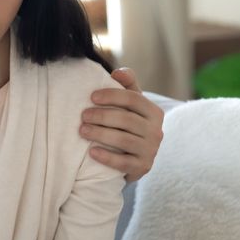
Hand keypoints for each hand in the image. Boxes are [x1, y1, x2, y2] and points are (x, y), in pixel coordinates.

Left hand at [81, 67, 164, 181]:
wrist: (136, 158)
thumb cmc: (129, 125)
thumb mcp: (132, 105)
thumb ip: (127, 86)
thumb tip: (118, 72)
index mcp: (154, 112)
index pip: (134, 99)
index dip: (112, 96)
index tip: (92, 97)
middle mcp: (156, 131)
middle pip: (127, 120)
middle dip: (102, 116)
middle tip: (83, 115)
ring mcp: (150, 150)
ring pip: (124, 140)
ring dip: (100, 134)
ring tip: (82, 130)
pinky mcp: (142, 167)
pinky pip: (123, 163)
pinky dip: (107, 157)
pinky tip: (92, 152)